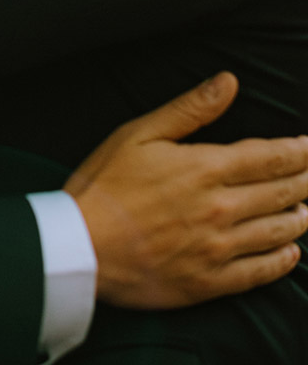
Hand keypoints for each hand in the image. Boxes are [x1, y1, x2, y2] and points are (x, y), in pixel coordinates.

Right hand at [67, 72, 307, 308]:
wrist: (80, 247)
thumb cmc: (104, 185)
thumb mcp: (139, 134)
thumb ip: (190, 109)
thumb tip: (229, 82)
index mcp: (205, 169)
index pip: (270, 158)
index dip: (297, 151)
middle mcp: (220, 209)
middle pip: (281, 193)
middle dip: (305, 181)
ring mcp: (218, 249)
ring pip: (277, 232)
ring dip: (299, 218)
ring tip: (306, 209)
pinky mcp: (209, 282)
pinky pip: (260, 273)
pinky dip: (282, 261)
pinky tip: (292, 253)